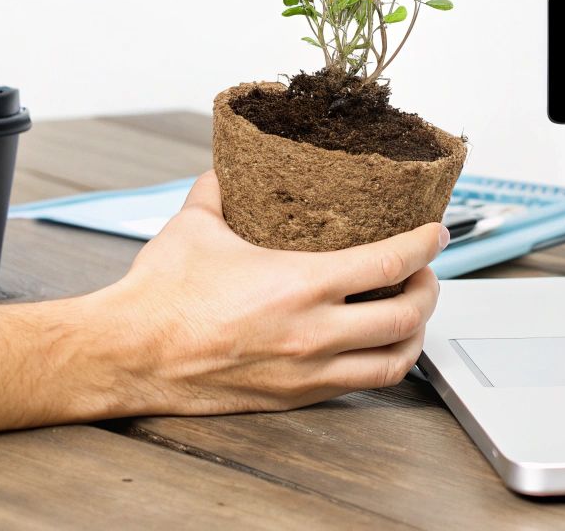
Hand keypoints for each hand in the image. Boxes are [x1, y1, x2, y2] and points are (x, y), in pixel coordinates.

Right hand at [86, 170, 445, 413]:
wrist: (128, 354)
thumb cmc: (160, 296)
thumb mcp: (196, 224)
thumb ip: (219, 189)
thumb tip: (227, 166)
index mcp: (300, 284)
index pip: (391, 262)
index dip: (425, 245)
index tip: (436, 232)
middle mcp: (313, 333)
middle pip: (407, 316)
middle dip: (429, 290)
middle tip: (425, 272)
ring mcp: (307, 372)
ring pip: (393, 361)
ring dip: (414, 335)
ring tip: (411, 312)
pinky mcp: (294, 397)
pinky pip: (358, 385)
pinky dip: (380, 363)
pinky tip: (375, 345)